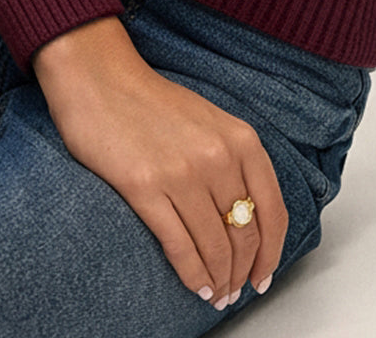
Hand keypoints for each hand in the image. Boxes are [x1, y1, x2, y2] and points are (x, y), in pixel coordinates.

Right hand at [33, 16, 287, 311]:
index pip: (273, 209)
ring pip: (216, 245)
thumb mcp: (211, 122)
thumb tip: (246, 216)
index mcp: (241, 139)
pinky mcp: (146, 188)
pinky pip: (180, 246)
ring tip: (218, 295)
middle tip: (239, 290)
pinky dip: (193, 274)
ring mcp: (183, 174)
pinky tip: (197, 286)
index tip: (265, 274)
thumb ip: (233, 161)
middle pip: (246, 233)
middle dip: (245, 271)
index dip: (273, 251)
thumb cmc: (153, 102)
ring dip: (221, 279)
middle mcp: (218, 157)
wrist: (102, 80)